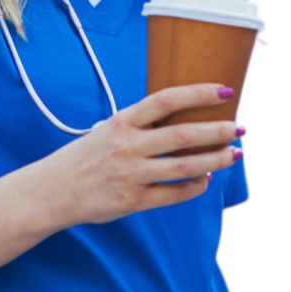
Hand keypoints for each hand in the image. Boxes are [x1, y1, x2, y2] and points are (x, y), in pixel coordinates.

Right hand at [37, 83, 240, 229]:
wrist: (50, 192)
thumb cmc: (83, 159)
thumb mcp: (106, 131)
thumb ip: (139, 125)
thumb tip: (180, 115)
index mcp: (120, 123)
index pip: (165, 100)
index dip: (197, 93)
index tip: (224, 89)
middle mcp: (127, 147)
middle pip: (182, 136)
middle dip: (217, 130)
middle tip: (241, 128)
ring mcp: (130, 175)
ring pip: (184, 167)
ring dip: (215, 160)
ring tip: (234, 154)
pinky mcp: (132, 201)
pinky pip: (174, 195)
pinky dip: (195, 187)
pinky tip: (206, 179)